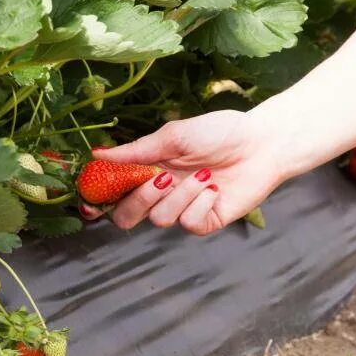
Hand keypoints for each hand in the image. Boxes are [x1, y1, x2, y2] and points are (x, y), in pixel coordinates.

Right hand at [87, 110, 286, 234]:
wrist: (263, 143)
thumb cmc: (220, 132)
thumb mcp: (174, 135)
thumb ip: (136, 150)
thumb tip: (98, 154)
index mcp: (147, 171)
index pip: (112, 194)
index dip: (98, 201)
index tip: (92, 198)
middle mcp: (159, 194)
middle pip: (126, 217)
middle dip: (139, 200)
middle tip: (161, 178)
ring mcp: (181, 209)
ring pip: (159, 219)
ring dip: (180, 195)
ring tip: (204, 175)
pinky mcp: (204, 221)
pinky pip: (188, 223)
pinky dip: (199, 204)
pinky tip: (214, 189)